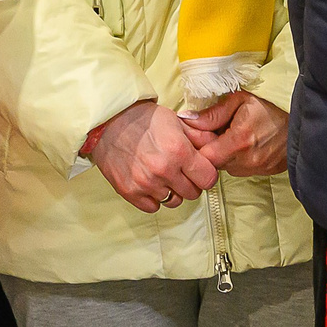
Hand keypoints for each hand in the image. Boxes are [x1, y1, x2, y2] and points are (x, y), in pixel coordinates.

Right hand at [85, 99, 217, 213]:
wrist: (109, 122)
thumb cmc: (144, 119)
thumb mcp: (177, 121)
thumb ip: (200, 137)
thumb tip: (217, 148)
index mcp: (179, 151)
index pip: (208, 179)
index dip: (206, 174)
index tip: (200, 169)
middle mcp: (164, 170)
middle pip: (193, 193)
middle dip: (191, 182)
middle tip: (181, 170)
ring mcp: (145, 183)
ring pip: (173, 201)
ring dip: (172, 191)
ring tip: (164, 175)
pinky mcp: (129, 192)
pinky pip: (153, 207)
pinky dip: (154, 198)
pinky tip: (150, 181)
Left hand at [181, 91, 288, 176]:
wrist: (302, 119)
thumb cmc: (272, 106)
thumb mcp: (240, 100)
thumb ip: (211, 114)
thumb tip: (186, 119)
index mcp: (238, 142)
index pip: (202, 156)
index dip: (196, 145)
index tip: (197, 133)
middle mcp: (245, 162)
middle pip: (212, 164)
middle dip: (209, 149)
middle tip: (214, 131)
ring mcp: (255, 170)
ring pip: (226, 167)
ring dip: (223, 154)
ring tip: (231, 135)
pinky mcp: (263, 173)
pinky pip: (240, 169)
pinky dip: (237, 158)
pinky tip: (243, 143)